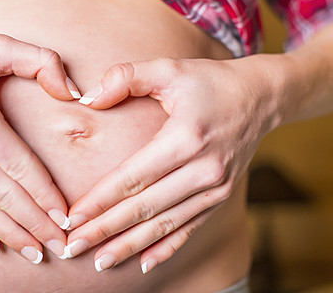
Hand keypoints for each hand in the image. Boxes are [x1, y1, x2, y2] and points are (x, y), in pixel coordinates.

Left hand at [65, 55, 282, 271]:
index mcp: (185, 138)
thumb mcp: (169, 68)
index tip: (72, 219)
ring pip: (165, 224)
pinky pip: (190, 227)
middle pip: (144, 207)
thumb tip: (86, 99)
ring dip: (130, 245)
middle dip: (105, 230)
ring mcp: (215, 188)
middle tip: (74, 248)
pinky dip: (166, 247)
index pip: (133, 177)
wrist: (260, 97)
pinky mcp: (221, 196)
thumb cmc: (210, 81)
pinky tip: (144, 264)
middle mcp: (203, 169)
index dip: (99, 200)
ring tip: (100, 262)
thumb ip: (125, 77)